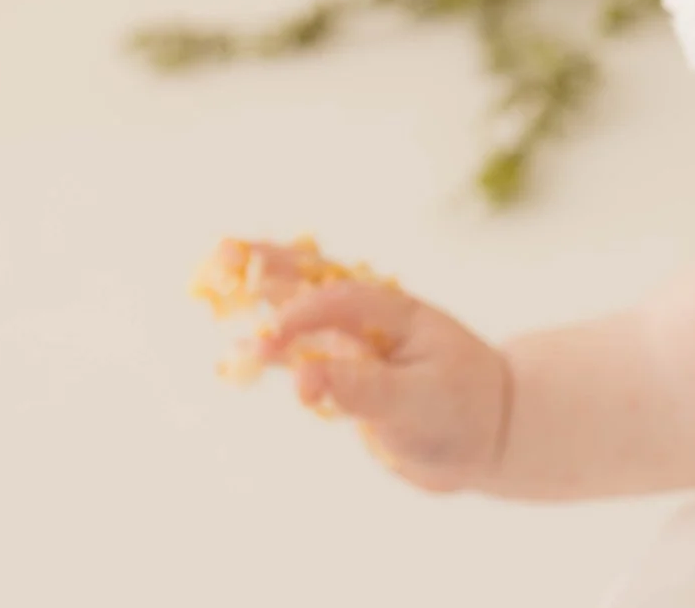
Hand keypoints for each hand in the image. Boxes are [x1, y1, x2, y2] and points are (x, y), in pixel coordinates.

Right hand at [211, 238, 511, 492]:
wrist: (483, 440)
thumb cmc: (462, 411)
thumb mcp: (417, 402)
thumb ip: (361, 389)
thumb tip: (305, 382)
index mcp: (399, 312)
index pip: (343, 300)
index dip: (304, 313)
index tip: (269, 339)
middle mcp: (372, 321)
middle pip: (313, 283)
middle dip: (268, 267)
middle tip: (221, 253)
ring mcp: (353, 345)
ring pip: (298, 313)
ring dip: (259, 299)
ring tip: (210, 281)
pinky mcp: (341, 374)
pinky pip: (297, 356)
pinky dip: (267, 350)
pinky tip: (231, 354)